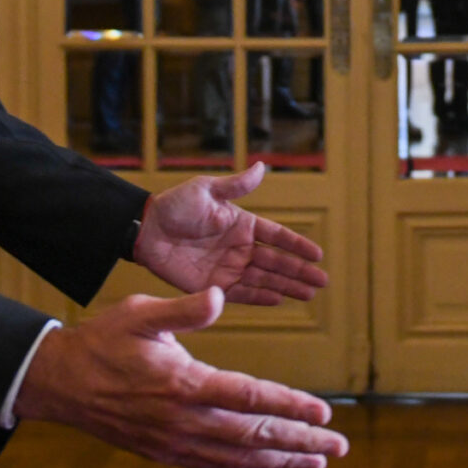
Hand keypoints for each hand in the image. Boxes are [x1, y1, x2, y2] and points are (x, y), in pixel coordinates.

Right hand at [14, 287, 347, 467]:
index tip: (324, 413)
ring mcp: (174, 443)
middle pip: (253, 435)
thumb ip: (183, 310)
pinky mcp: (165, 454)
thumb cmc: (102, 341)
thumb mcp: (140, 314)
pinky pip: (216, 467)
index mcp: (183, 384)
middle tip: (339, 447)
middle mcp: (183, 421)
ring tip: (318, 462)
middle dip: (300, 442)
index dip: (290, 406)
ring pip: (239, 458)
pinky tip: (271, 466)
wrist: (59, 384)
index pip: (249, 398)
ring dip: (281, 461)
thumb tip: (220, 295)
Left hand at [133, 161, 327, 304]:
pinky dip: (260, 297)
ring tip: (309, 294)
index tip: (318, 255)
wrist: (146, 229)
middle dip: (299, 272)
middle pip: (276, 262)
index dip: (297, 245)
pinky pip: (241, 293)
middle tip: (322, 282)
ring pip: (264, 279)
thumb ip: (236, 186)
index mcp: (241, 223)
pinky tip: (279, 300)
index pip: (276, 236)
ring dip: (287, 286)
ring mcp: (227, 268)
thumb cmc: (175, 205)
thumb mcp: (206, 190)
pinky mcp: (212, 285)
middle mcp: (239, 247)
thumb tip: (261, 167)